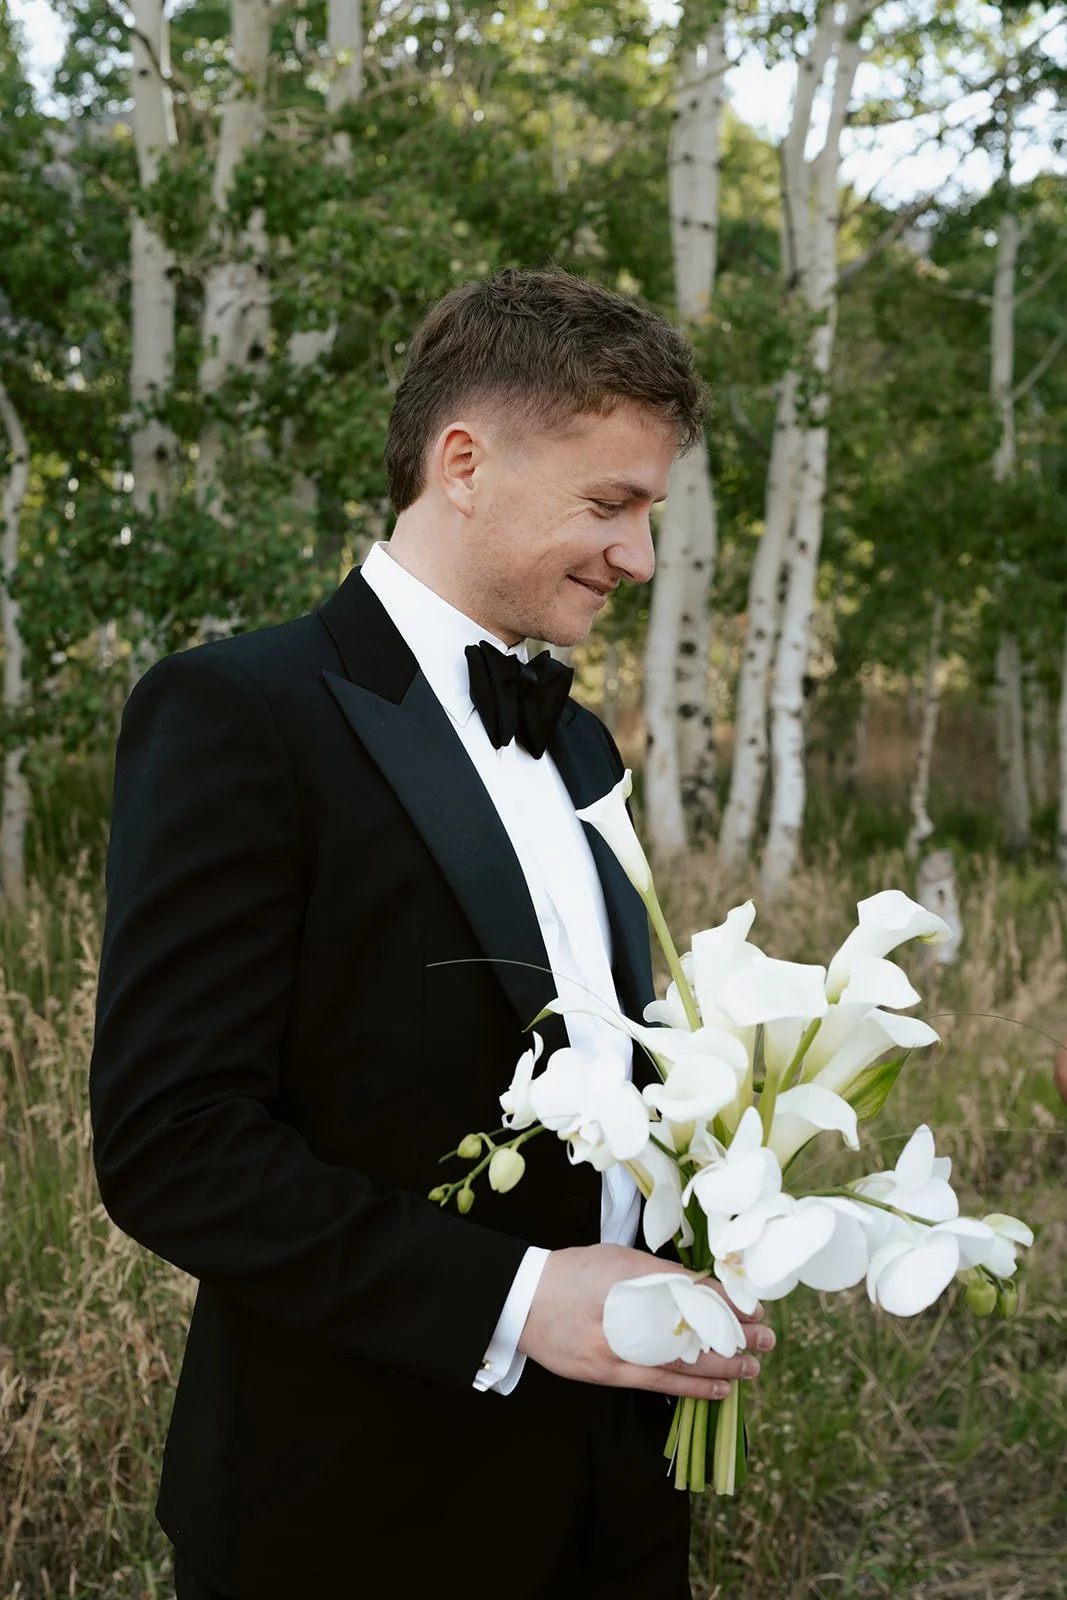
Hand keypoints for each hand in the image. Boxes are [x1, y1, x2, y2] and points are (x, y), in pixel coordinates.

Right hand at [517, 1243, 773, 1399]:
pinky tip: (720, 1388)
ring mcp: (617, 1344)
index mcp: (630, 1272)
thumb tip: (701, 1288)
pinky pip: (660, 1383)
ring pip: (682, 1359)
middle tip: (767, 1336)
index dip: (726, 1301)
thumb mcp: (615, 1259)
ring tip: (754, 1366)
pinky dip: (693, 1387)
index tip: (754, 1306)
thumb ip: (656, 1274)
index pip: (691, 1288)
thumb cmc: (571, 1274)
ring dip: (723, 1364)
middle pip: (693, 1324)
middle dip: (735, 1333)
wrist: (522, 1300)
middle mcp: (627, 1309)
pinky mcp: (609, 1372)